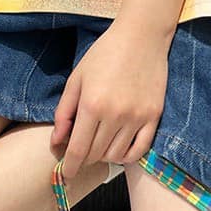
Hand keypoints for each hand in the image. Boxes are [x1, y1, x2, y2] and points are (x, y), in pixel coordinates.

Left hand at [50, 17, 168, 180]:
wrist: (141, 36)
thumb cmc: (105, 53)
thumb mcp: (77, 78)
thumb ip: (64, 112)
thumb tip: (57, 142)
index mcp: (92, 104)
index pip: (78, 149)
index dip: (70, 166)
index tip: (66, 174)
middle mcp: (115, 114)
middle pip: (96, 154)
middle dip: (85, 159)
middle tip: (82, 151)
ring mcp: (137, 116)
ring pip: (116, 155)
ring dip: (104, 156)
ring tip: (100, 144)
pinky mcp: (154, 116)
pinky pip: (140, 150)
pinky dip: (127, 156)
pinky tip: (119, 148)